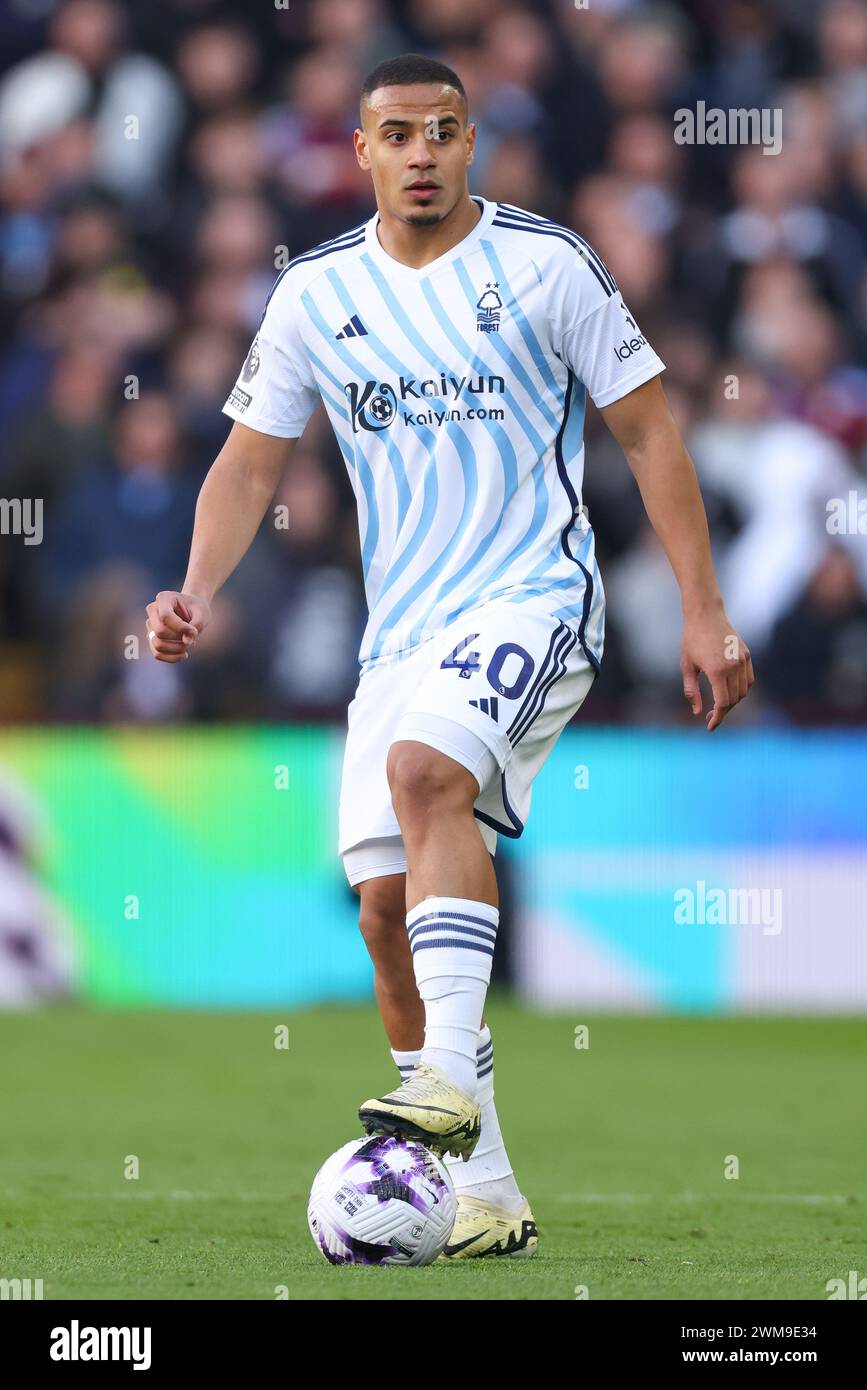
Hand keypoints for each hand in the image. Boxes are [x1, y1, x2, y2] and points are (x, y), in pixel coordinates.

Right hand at [145, 591, 210, 662]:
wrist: (193, 610)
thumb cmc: (197, 609)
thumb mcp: (203, 613)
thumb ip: (197, 624)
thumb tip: (187, 642)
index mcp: (164, 598)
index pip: (166, 616)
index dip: (180, 627)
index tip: (194, 631)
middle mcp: (153, 610)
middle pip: (160, 631)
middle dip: (178, 638)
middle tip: (193, 637)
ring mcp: (150, 624)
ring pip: (157, 644)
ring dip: (176, 649)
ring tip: (189, 644)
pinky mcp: (152, 638)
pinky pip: (157, 654)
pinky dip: (171, 657)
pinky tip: (184, 655)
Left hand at [681, 604, 754, 731]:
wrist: (705, 614)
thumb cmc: (691, 640)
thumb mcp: (686, 667)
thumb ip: (692, 691)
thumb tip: (697, 712)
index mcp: (717, 670)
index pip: (723, 703)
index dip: (718, 718)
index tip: (711, 726)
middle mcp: (734, 666)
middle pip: (735, 700)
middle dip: (723, 711)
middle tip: (711, 715)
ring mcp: (743, 660)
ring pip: (744, 691)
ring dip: (733, 701)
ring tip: (719, 703)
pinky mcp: (747, 655)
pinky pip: (749, 680)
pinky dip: (742, 689)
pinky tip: (729, 691)